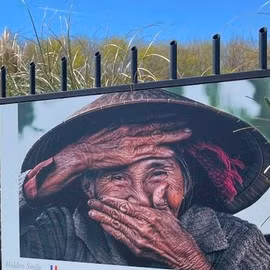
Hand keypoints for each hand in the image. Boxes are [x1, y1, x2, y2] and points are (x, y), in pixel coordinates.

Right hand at [26, 122, 191, 198]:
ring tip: (187, 134)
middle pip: (155, 126)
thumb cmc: (91, 144)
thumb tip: (125, 129)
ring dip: (173, 135)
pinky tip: (173, 152)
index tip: (175, 113)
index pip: (147, 119)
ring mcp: (129, 143)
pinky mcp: (128, 155)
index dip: (163, 116)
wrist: (80, 154)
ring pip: (156, 137)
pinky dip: (161, 151)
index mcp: (124, 124)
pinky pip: (148, 153)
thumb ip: (117, 130)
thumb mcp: (105, 131)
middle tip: (188, 122)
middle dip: (173, 123)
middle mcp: (129, 131)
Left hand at [87, 185, 212, 269]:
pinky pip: (119, 237)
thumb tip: (162, 184)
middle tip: (91, 202)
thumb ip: (161, 200)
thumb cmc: (177, 234)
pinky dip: (110, 230)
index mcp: (151, 217)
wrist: (182, 255)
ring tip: (92, 212)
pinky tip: (102, 225)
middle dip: (103, 208)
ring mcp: (138, 239)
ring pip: (116, 226)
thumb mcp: (170, 214)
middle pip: (118, 216)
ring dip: (102, 218)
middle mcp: (143, 228)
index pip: (127, 207)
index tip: (103, 198)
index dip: (113, 202)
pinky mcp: (136, 249)